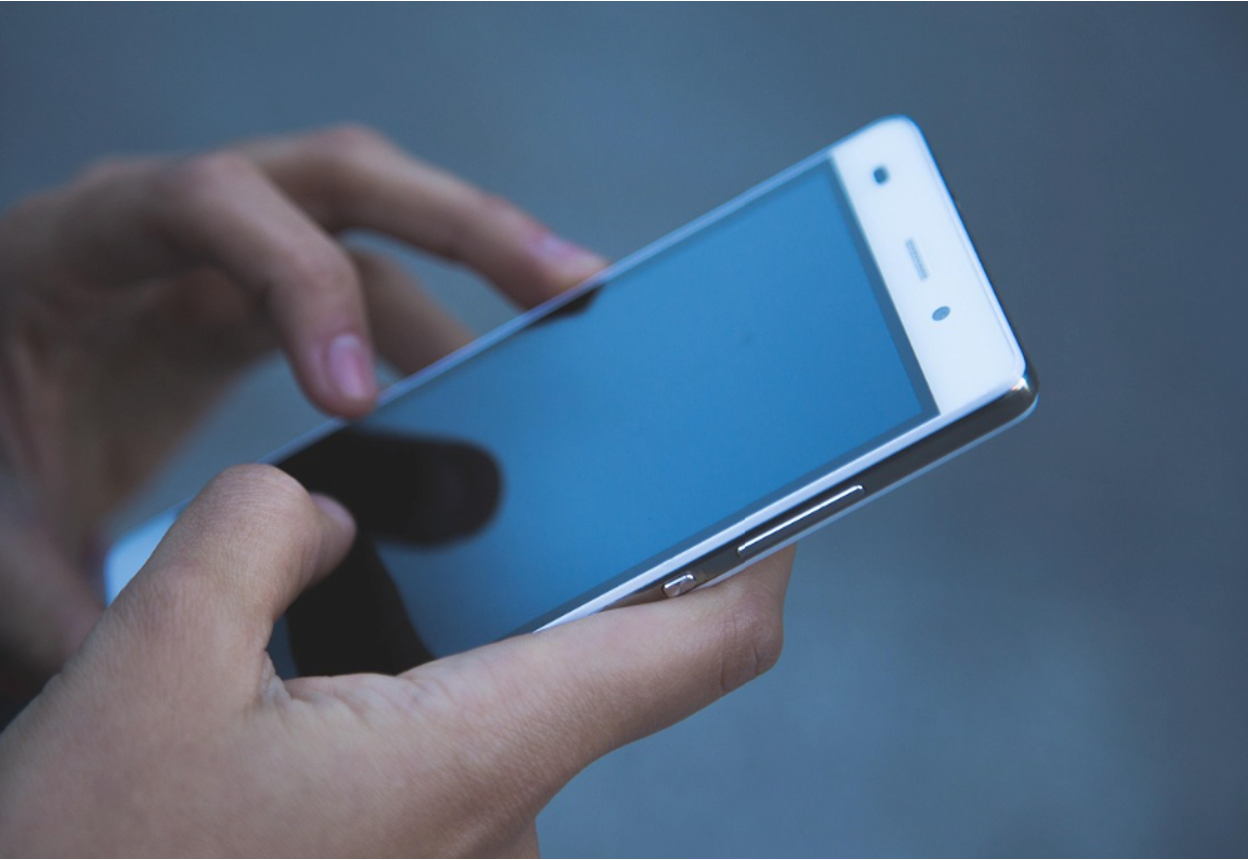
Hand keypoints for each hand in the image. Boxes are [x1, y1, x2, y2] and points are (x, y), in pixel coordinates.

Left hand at [0, 125, 605, 692]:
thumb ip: (58, 603)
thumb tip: (155, 698)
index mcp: (83, 243)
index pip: (214, 208)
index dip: (301, 283)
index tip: (360, 404)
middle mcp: (171, 224)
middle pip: (338, 181)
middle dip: (462, 227)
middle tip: (565, 288)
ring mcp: (225, 252)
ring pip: (374, 226)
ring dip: (478, 268)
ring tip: (567, 323)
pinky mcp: (258, 293)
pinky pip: (367, 283)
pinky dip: (439, 324)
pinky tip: (487, 378)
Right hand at [0, 465, 791, 856]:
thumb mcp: (149, 662)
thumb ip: (256, 533)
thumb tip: (321, 510)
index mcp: (470, 755)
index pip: (694, 648)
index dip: (754, 559)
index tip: (775, 494)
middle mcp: (496, 816)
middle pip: (602, 661)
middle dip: (568, 563)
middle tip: (530, 481)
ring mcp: (461, 848)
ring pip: (518, 702)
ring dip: (481, 626)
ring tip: (406, 555)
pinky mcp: (416, 858)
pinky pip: (463, 746)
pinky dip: (434, 683)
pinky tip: (354, 651)